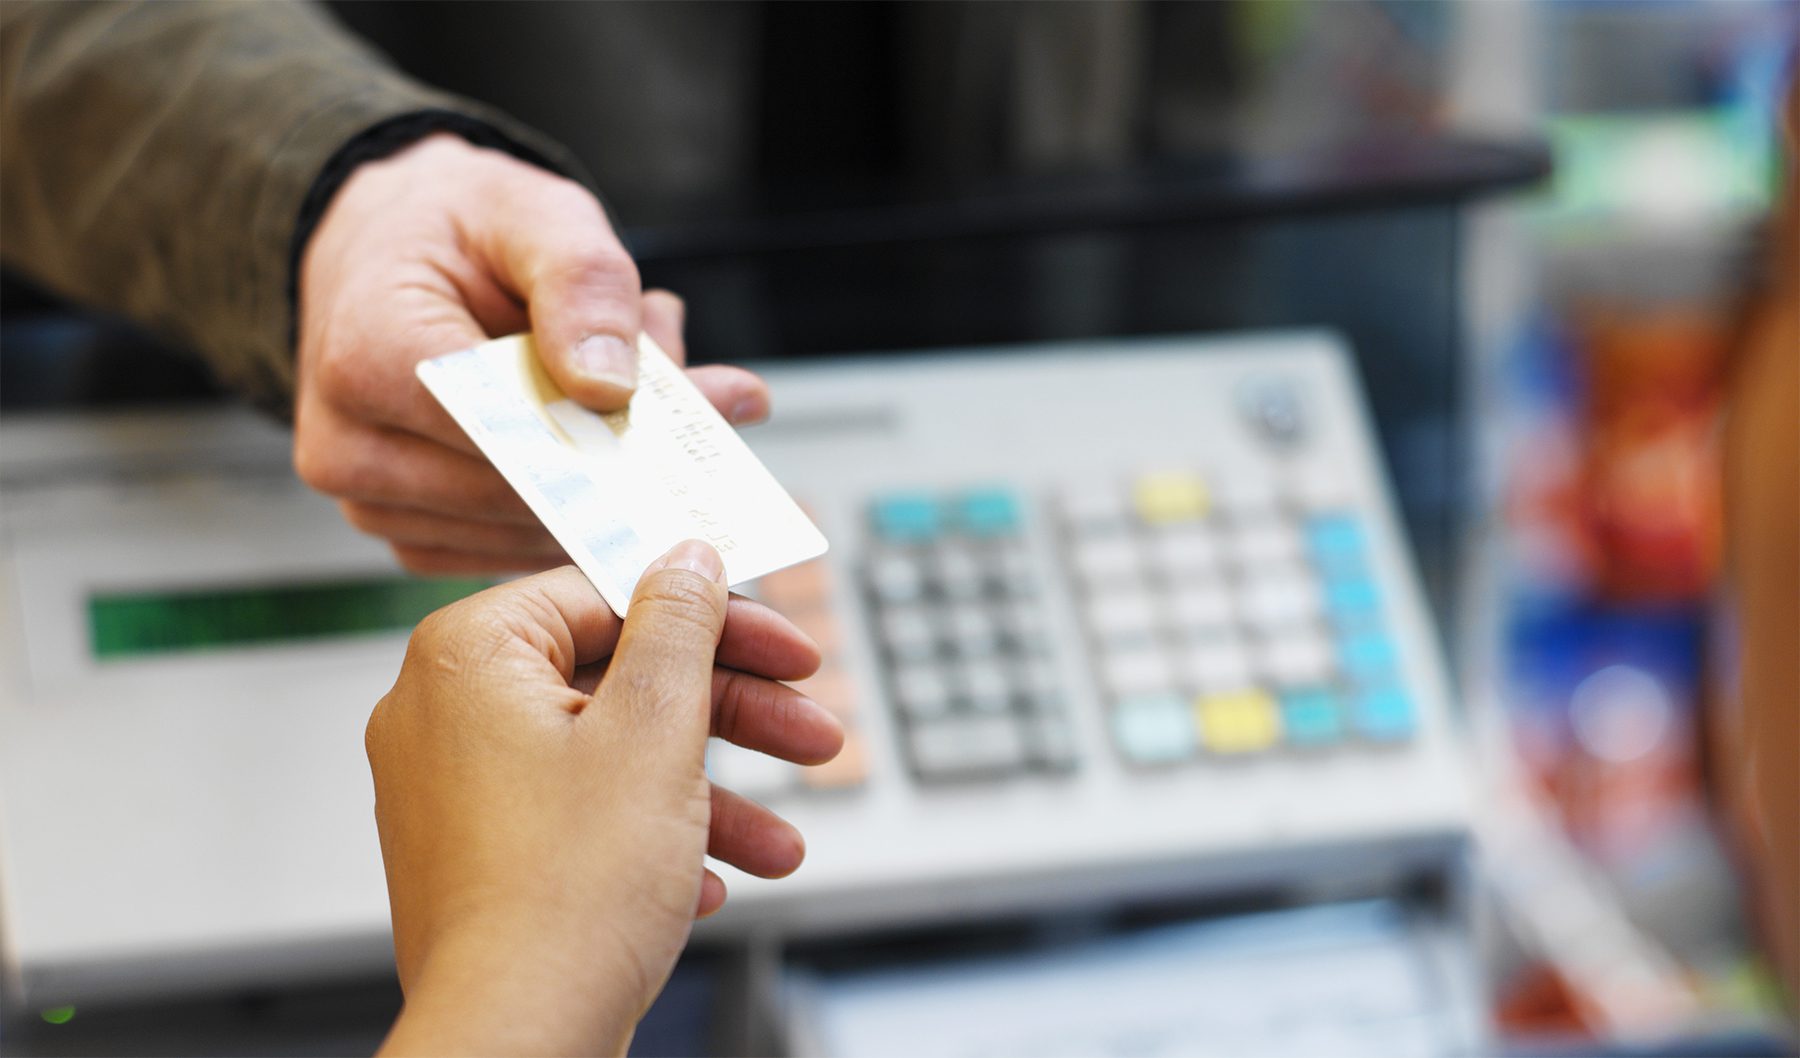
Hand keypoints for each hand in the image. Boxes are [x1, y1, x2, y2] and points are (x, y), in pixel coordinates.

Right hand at [295, 133, 768, 573]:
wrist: (383, 251)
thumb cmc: (458, 229)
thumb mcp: (532, 212)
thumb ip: (583, 283)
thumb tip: (612, 387)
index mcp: (366, 360)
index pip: (504, 437)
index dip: (603, 436)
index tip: (693, 419)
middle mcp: (351, 449)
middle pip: (520, 497)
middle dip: (621, 456)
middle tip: (700, 389)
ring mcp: (373, 503)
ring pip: (527, 533)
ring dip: (603, 479)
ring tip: (634, 390)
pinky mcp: (408, 533)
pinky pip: (514, 548)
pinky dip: (574, 502)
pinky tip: (593, 435)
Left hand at [368, 543, 840, 1055]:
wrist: (517, 1040)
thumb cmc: (565, 898)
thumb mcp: (654, 731)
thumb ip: (678, 626)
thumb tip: (685, 557)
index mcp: (470, 657)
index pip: (608, 595)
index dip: (715, 619)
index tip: (779, 643)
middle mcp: (446, 714)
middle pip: (618, 678)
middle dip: (731, 716)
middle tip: (809, 733)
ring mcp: (457, 790)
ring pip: (609, 757)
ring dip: (710, 793)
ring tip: (785, 839)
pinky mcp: (479, 856)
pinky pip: (581, 817)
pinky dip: (653, 838)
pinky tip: (711, 880)